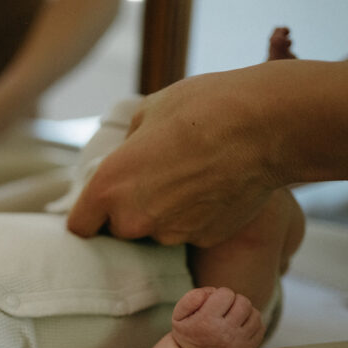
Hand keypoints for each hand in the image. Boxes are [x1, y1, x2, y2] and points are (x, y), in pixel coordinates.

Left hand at [67, 70, 279, 246]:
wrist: (267, 125)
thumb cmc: (204, 108)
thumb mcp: (149, 112)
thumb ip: (128, 146)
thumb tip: (128, 155)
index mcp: (108, 187)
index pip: (80, 226)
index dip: (90, 215)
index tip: (101, 206)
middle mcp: (134, 219)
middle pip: (119, 230)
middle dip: (130, 210)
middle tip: (155, 180)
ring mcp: (170, 233)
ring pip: (155, 232)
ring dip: (164, 214)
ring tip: (190, 177)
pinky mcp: (203, 239)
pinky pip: (188, 231)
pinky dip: (195, 217)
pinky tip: (213, 187)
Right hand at [171, 287, 263, 347]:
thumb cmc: (188, 330)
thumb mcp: (179, 314)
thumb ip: (191, 298)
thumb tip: (212, 291)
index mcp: (206, 322)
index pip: (226, 293)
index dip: (219, 294)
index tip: (212, 303)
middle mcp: (224, 334)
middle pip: (243, 302)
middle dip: (234, 301)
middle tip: (224, 308)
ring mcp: (238, 343)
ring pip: (254, 313)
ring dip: (244, 311)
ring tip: (232, 316)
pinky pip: (260, 326)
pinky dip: (251, 322)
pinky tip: (239, 325)